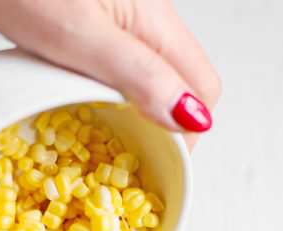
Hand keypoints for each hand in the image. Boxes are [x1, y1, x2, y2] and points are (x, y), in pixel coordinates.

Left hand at [0, 0, 220, 145]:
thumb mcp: (79, 36)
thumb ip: (139, 75)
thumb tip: (193, 118)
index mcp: (154, 19)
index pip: (203, 89)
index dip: (187, 135)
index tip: (155, 164)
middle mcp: (148, 15)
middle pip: (183, 83)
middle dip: (164, 125)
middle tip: (128, 155)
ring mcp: (124, 14)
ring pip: (154, 75)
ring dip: (137, 110)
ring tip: (103, 132)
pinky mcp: (97, 16)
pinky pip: (123, 64)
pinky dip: (111, 90)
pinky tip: (81, 98)